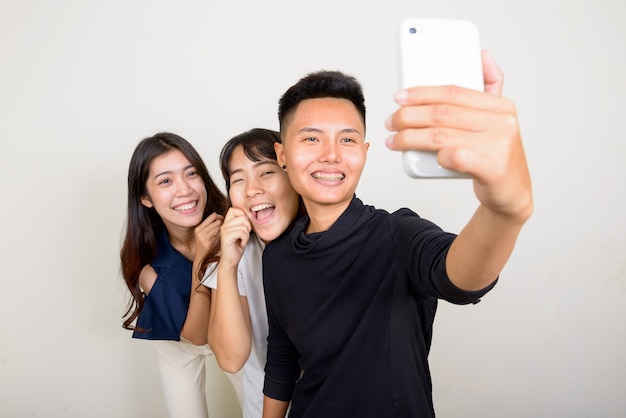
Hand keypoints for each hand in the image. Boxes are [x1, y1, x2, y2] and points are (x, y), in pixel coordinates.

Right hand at [194, 212, 223, 260]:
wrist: (202, 258)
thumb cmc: (207, 246)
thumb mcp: (205, 234)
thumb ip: (210, 226)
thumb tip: (219, 216)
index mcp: (198, 228)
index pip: (213, 215)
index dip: (220, 217)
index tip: (224, 222)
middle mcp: (199, 231)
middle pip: (217, 221)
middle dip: (223, 223)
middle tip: (226, 228)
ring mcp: (203, 237)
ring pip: (219, 227)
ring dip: (224, 229)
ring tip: (225, 233)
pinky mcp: (207, 243)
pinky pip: (219, 234)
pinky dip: (223, 235)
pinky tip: (224, 238)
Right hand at [219, 207, 251, 269]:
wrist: (230, 261)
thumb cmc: (236, 247)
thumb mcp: (240, 232)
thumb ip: (242, 223)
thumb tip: (248, 215)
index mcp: (227, 223)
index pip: (234, 209)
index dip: (243, 215)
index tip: (244, 225)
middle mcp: (224, 225)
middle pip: (242, 217)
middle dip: (248, 226)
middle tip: (244, 235)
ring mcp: (224, 230)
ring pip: (244, 226)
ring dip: (247, 235)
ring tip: (242, 240)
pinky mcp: (226, 236)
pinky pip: (242, 232)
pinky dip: (245, 239)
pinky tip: (241, 243)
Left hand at [385, 50, 531, 219]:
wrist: (513, 193)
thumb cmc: (495, 156)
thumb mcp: (497, 119)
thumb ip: (490, 87)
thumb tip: (481, 54)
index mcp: (500, 105)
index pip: (453, 92)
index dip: (422, 93)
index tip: (399, 97)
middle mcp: (502, 122)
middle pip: (443, 114)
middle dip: (409, 117)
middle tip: (390, 122)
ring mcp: (498, 145)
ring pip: (442, 136)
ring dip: (410, 137)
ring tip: (394, 141)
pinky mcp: (493, 168)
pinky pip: (456, 157)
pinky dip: (437, 156)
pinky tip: (421, 157)